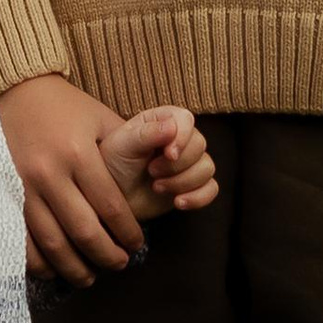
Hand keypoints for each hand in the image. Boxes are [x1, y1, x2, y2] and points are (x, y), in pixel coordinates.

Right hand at [0, 73, 159, 283]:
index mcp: (78, 153)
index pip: (111, 206)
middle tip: (120, 264)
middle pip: (84, 231)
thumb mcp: (101, 118)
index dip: (127, 232)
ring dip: (74, 267)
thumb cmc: (65, 107)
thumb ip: (137, 138)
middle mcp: (50, 173)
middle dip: (106, 255)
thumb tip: (172, 145)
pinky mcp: (3, 193)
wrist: (15, 92)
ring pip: (52, 242)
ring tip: (90, 275)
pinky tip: (54, 269)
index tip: (137, 244)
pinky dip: (39, 261)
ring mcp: (22, 186)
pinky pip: (22, 240)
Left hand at [100, 104, 218, 221]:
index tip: (168, 154)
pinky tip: (178, 202)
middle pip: (200, 145)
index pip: (186, 120)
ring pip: (207, 168)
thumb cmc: (112, 165)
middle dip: (176, 164)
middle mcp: (179, 139)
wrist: (111, 198)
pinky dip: (198, 198)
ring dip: (183, 181)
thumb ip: (146, 133)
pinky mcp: (192, 186)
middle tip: (152, 172)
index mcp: (162, 121)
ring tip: (157, 187)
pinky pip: (211, 189)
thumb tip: (173, 126)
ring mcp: (187, 163)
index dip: (182, 137)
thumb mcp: (122, 145)